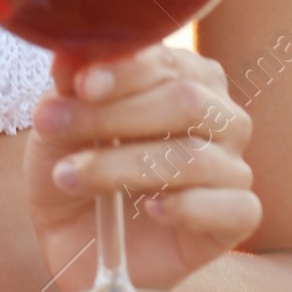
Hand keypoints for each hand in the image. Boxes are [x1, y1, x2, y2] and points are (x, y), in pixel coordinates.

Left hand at [25, 46, 260, 291]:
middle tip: (54, 128)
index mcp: (185, 75)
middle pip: (186, 103)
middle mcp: (220, 115)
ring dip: (123, 166)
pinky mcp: (237, 216)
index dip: (125, 70)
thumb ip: (68, 86)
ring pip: (195, 158)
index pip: (166, 60)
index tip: (83, 86)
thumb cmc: (74, 164)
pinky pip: (234, 207)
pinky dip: (188, 207)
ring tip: (70, 176)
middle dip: (115, 116)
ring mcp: (233, 165)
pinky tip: (150, 209)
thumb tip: (70, 53)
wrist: (74, 239)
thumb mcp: (57, 122)